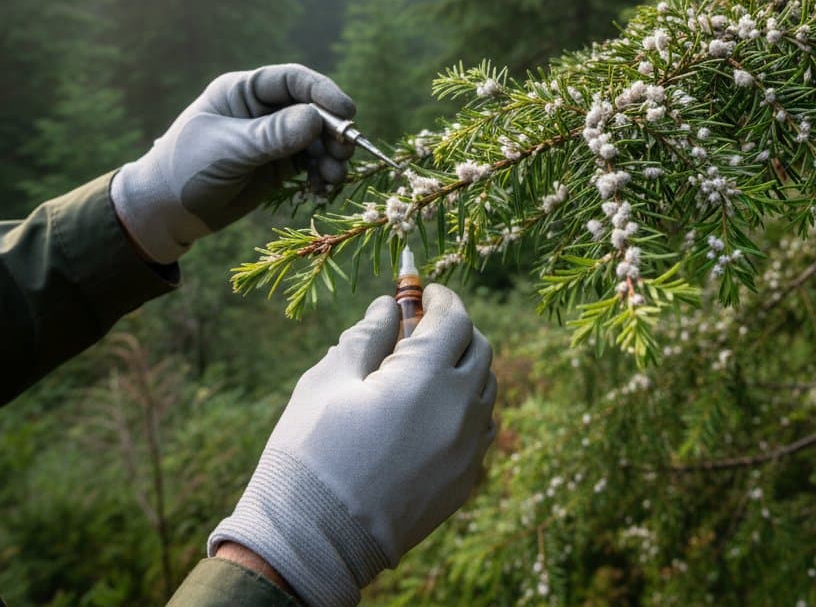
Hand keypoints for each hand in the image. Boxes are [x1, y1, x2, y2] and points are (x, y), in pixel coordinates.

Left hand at [111, 64, 355, 262]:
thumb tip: (316, 119)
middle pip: (312, 109)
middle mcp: (263, 110)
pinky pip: (313, 162)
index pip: (291, 81)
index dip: (322, 92)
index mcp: (243, 91)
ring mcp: (274, 137)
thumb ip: (272, 135)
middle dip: (333, 129)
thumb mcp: (229, 150)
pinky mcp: (280, 164)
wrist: (166, 212)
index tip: (346, 111)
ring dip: (332, 155)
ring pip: (317, 138)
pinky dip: (323, 172)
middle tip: (346, 151)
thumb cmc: (186, 170)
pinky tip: (324, 187)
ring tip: (334, 178)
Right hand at [209, 285, 497, 606]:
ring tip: (425, 371)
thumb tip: (388, 308)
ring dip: (464, 369)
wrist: (312, 544)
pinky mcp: (464, 484)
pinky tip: (431, 415)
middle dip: (456, 329)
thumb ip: (367, 335)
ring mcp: (468, 451)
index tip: (425, 292)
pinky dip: (466, 410)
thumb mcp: (329, 379)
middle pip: (479, 349)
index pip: (455, 318)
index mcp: (426, 377)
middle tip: (424, 326)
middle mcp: (460, 411)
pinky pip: (481, 431)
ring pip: (486, 390)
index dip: (441, 298)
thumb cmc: (310, 453)